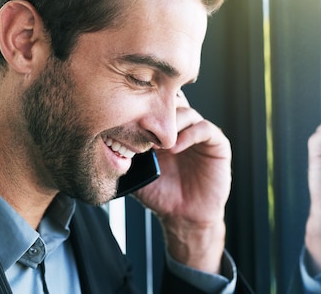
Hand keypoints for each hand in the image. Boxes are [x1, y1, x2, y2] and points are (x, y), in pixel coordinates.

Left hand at [135, 93, 231, 273]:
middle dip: (158, 110)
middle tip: (144, 124)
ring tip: (158, 142)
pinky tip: (175, 148)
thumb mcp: (137, 171)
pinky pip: (205, 129)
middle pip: (172, 102)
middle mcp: (183, 128)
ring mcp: (200, 134)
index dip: (144, 107)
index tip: (129, 118)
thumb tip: (103, 140)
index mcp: (164, 130)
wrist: (183, 216)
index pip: (156, 105)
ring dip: (172, 123)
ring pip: (187, 112)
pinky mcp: (217, 144)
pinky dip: (189, 134)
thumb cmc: (160, 194)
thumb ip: (125, 154)